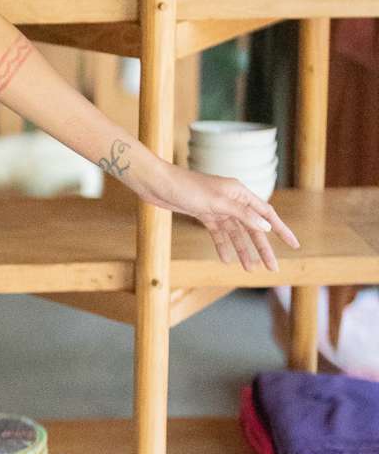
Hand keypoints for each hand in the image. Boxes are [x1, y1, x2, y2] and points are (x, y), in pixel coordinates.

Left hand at [150, 161, 299, 271]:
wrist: (158, 185)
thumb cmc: (187, 188)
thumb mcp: (218, 202)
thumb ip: (243, 214)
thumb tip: (266, 227)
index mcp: (240, 193)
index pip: (267, 214)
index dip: (281, 230)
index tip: (294, 245)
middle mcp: (232, 200)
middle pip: (253, 228)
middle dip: (263, 248)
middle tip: (272, 268)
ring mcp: (218, 208)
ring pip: (236, 233)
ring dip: (243, 251)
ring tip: (250, 269)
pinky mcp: (204, 215)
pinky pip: (218, 234)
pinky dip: (223, 246)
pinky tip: (226, 260)